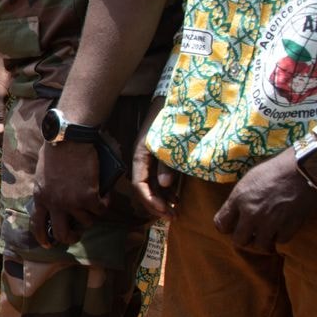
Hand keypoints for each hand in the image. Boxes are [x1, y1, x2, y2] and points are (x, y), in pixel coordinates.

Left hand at [31, 141, 106, 246]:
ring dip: (91, 217)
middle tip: (77, 234)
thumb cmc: (55, 150)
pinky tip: (105, 196)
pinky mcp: (89, 196)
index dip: (43, 238)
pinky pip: (100, 210)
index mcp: (39, 197)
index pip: (37, 225)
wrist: (69, 138)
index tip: (49, 245)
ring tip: (94, 206)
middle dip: (71, 238)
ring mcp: (72, 202)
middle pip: (62, 234)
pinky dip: (105, 204)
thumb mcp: (41, 174)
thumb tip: (53, 202)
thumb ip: (45, 190)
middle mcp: (54, 204)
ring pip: (86, 223)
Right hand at [131, 97, 178, 219]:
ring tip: (176, 210)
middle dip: (156, 206)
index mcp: (140, 157)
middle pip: (144, 190)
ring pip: (151, 186)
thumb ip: (166, 163)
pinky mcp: (159, 159)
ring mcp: (150, 160)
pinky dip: (166, 191)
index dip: (151, 202)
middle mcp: (142, 161)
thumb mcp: (168, 141)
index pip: (140, 186)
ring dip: (161, 200)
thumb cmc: (169, 119)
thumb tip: (165, 186)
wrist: (171, 99)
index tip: (167, 212)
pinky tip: (176, 197)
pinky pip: (158, 180)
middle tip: (173, 217)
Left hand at [214, 149, 316, 252]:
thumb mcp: (249, 179)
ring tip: (266, 235)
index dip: (225, 227)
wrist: (304, 168)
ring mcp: (271, 222)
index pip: (220, 224)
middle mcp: (252, 213)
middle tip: (250, 234)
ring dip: (262, 241)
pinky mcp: (290, 225)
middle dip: (243, 238)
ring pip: (260, 245)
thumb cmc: (276, 169)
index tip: (231, 226)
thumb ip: (239, 198)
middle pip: (239, 240)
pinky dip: (280, 236)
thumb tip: (235, 212)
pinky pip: (280, 240)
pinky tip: (281, 229)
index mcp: (239, 199)